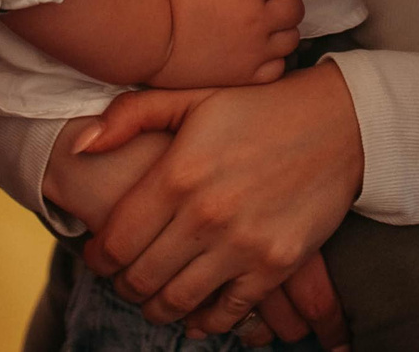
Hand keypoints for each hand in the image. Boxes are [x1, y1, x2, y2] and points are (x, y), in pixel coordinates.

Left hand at [79, 64, 362, 344]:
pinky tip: (195, 312)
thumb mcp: (192, 98)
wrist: (337, 123)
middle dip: (123, 284)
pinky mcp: (275, 266)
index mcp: (177, 174)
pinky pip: (226, 313)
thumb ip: (131, 116)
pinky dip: (204, 321)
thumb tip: (81, 146)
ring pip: (176, 302)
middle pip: (139, 278)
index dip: (98, 257)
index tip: (100, 255)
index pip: (115, 242)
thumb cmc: (256, 108)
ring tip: (154, 296)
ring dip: (156, 308)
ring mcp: (242, 245)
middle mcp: (205, 215)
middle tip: (124, 277)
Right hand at [155, 0, 303, 88]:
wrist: (151, 40)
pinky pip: (279, 67)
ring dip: (282, 30)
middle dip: (285, 1)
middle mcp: (258, 21)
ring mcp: (255, 52)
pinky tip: (257, 52)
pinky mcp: (246, 77)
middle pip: (296, 8)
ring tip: (262, 29)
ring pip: (292, 38)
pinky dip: (273, 59)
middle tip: (267, 3)